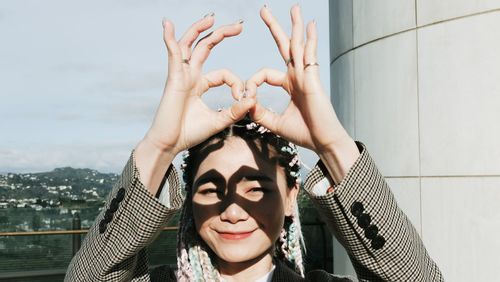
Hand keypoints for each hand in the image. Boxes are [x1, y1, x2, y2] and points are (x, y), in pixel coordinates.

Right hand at [144, 15, 254, 155]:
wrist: (170, 144)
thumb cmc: (190, 133)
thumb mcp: (219, 120)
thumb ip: (236, 110)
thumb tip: (252, 99)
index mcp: (200, 85)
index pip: (223, 73)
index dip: (236, 83)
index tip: (242, 98)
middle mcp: (190, 76)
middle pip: (205, 47)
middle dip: (221, 34)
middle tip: (239, 25)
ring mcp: (181, 75)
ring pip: (189, 45)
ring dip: (199, 30)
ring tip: (211, 18)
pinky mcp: (173, 78)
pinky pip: (173, 55)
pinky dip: (170, 39)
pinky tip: (168, 25)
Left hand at [246, 5, 351, 154]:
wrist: (324, 142)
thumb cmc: (305, 133)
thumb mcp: (275, 122)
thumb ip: (260, 113)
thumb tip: (247, 103)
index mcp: (289, 85)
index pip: (264, 74)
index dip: (252, 82)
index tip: (246, 98)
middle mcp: (298, 76)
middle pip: (284, 46)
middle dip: (274, 27)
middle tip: (264, 9)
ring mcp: (306, 75)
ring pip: (298, 45)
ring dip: (295, 25)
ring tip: (294, 7)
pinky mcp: (313, 79)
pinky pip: (310, 55)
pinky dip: (310, 39)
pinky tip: (310, 24)